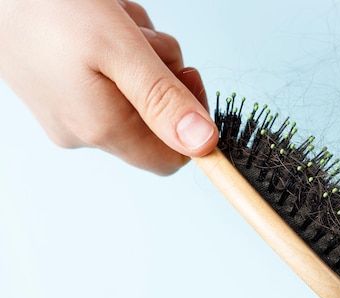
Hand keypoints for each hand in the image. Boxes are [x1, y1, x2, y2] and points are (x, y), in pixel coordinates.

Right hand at [0, 0, 216, 174]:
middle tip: (143, 40)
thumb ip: (164, 99)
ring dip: (143, 57)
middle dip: (163, 75)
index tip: (188, 78)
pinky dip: (118, 55)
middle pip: (156, 121)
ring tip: (114, 25)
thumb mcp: (123, 51)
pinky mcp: (60, 96)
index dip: (192, 123)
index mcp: (103, 128)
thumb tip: (204, 143)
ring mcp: (69, 115)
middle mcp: (84, 132)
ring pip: (136, 96)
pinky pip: (110, 84)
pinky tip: (99, 27)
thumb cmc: (52, 9)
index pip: (173, 157)